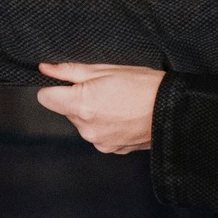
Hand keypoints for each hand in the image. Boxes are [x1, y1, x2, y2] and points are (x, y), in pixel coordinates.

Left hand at [36, 62, 162, 153]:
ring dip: (91, 113)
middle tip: (103, 89)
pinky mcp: (110, 149)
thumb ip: (70, 71)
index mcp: (81, 105)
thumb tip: (46, 69)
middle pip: (65, 110)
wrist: (172, 108)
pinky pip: (96, 134)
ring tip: (116, 102)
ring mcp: (98, 141)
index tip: (68, 83)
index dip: (55, 87)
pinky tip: (121, 116)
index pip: (45, 98)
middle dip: (77, 99)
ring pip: (81, 122)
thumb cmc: (144, 86)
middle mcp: (86, 128)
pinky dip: (104, 125)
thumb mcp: (105, 70)